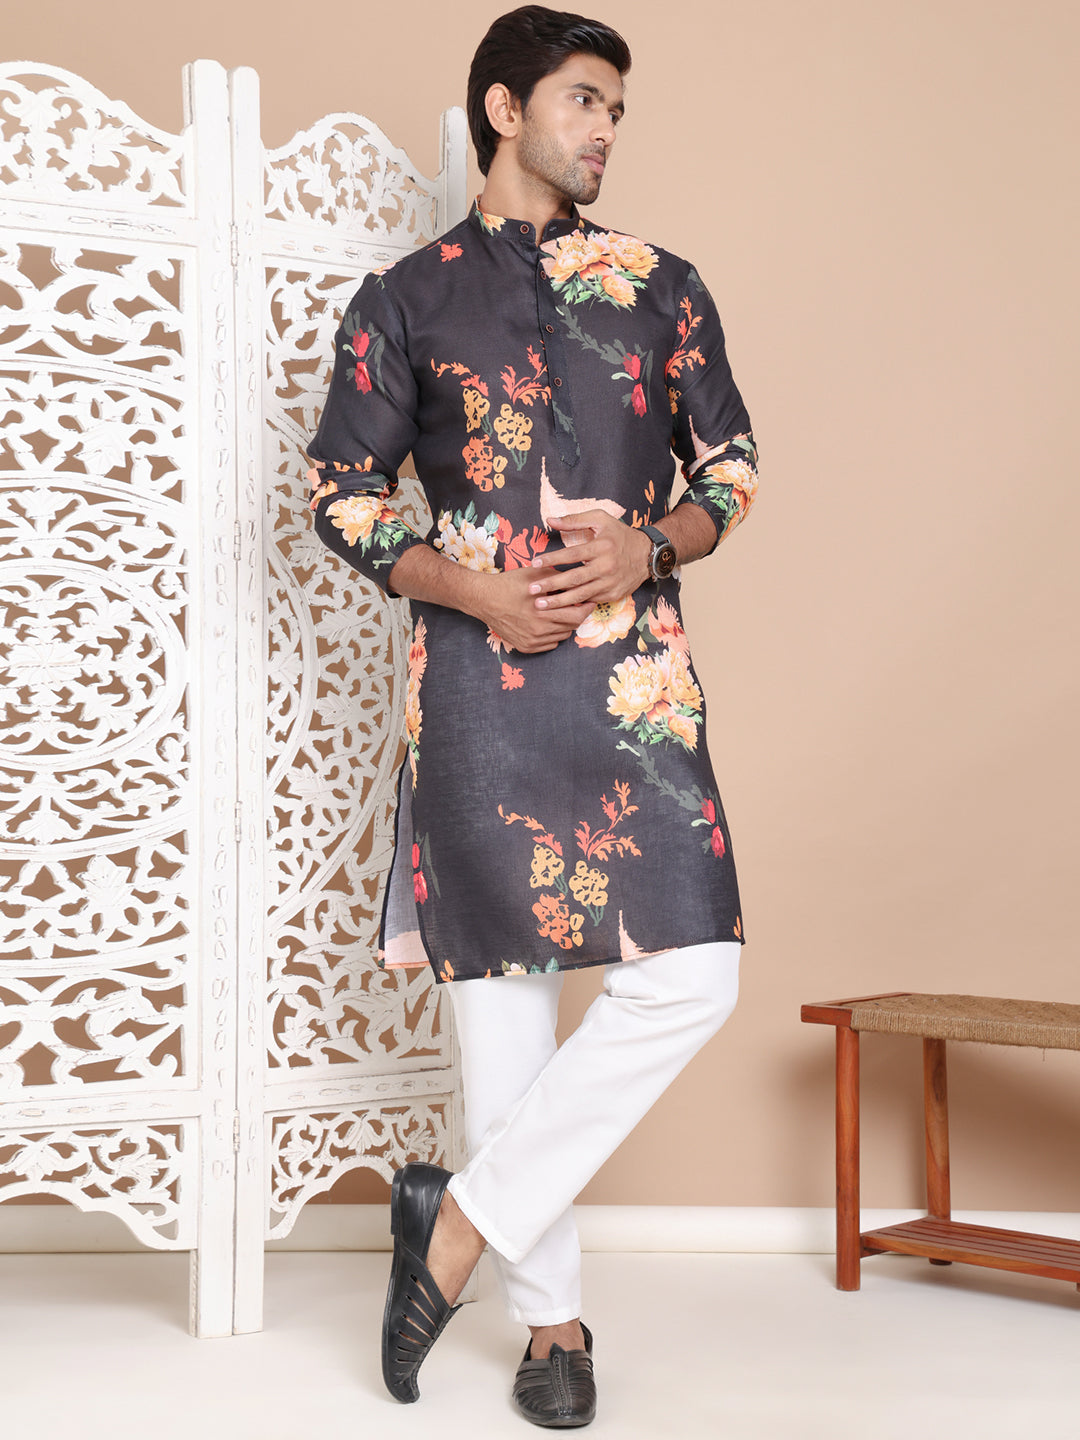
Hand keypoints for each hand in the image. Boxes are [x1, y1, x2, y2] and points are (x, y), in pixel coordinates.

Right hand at [470, 568, 593, 652]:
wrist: (484, 599)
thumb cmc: (509, 584)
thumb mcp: (536, 575)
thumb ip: (558, 578)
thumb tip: (577, 580)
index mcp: (543, 612)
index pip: (576, 616)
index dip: (586, 608)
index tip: (590, 601)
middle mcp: (539, 630)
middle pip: (571, 627)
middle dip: (578, 615)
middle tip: (579, 606)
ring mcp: (532, 641)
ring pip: (561, 636)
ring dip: (565, 625)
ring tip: (562, 613)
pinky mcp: (525, 647)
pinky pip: (550, 645)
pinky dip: (554, 635)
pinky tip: (550, 623)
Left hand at [527, 510, 651, 611]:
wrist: (647, 554)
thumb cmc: (620, 535)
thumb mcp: (600, 519)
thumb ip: (574, 520)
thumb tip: (550, 521)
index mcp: (601, 547)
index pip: (572, 554)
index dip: (552, 559)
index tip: (535, 562)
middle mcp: (605, 567)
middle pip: (573, 578)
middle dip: (551, 585)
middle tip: (532, 590)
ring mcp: (609, 583)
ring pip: (580, 595)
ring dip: (558, 601)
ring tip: (540, 605)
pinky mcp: (612, 595)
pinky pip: (589, 601)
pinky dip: (574, 605)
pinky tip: (559, 609)